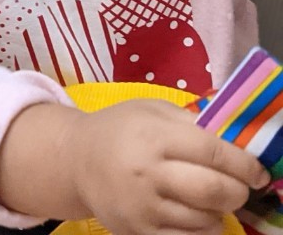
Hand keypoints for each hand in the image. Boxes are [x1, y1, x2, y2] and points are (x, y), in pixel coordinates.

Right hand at [66, 99, 267, 234]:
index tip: (258, 172)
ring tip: (209, 198)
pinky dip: (202, 231)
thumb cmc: (119, 129)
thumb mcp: (150, 110)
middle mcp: (147, 171)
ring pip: (205, 219)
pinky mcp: (137, 231)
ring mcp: (142, 206)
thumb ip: (192, 121)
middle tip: (238, 187)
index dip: (246, 165)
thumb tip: (237, 141)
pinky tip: (196, 216)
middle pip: (215, 190)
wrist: (75, 159)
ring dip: (218, 211)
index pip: (214, 153)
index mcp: (152, 136)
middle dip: (238, 192)